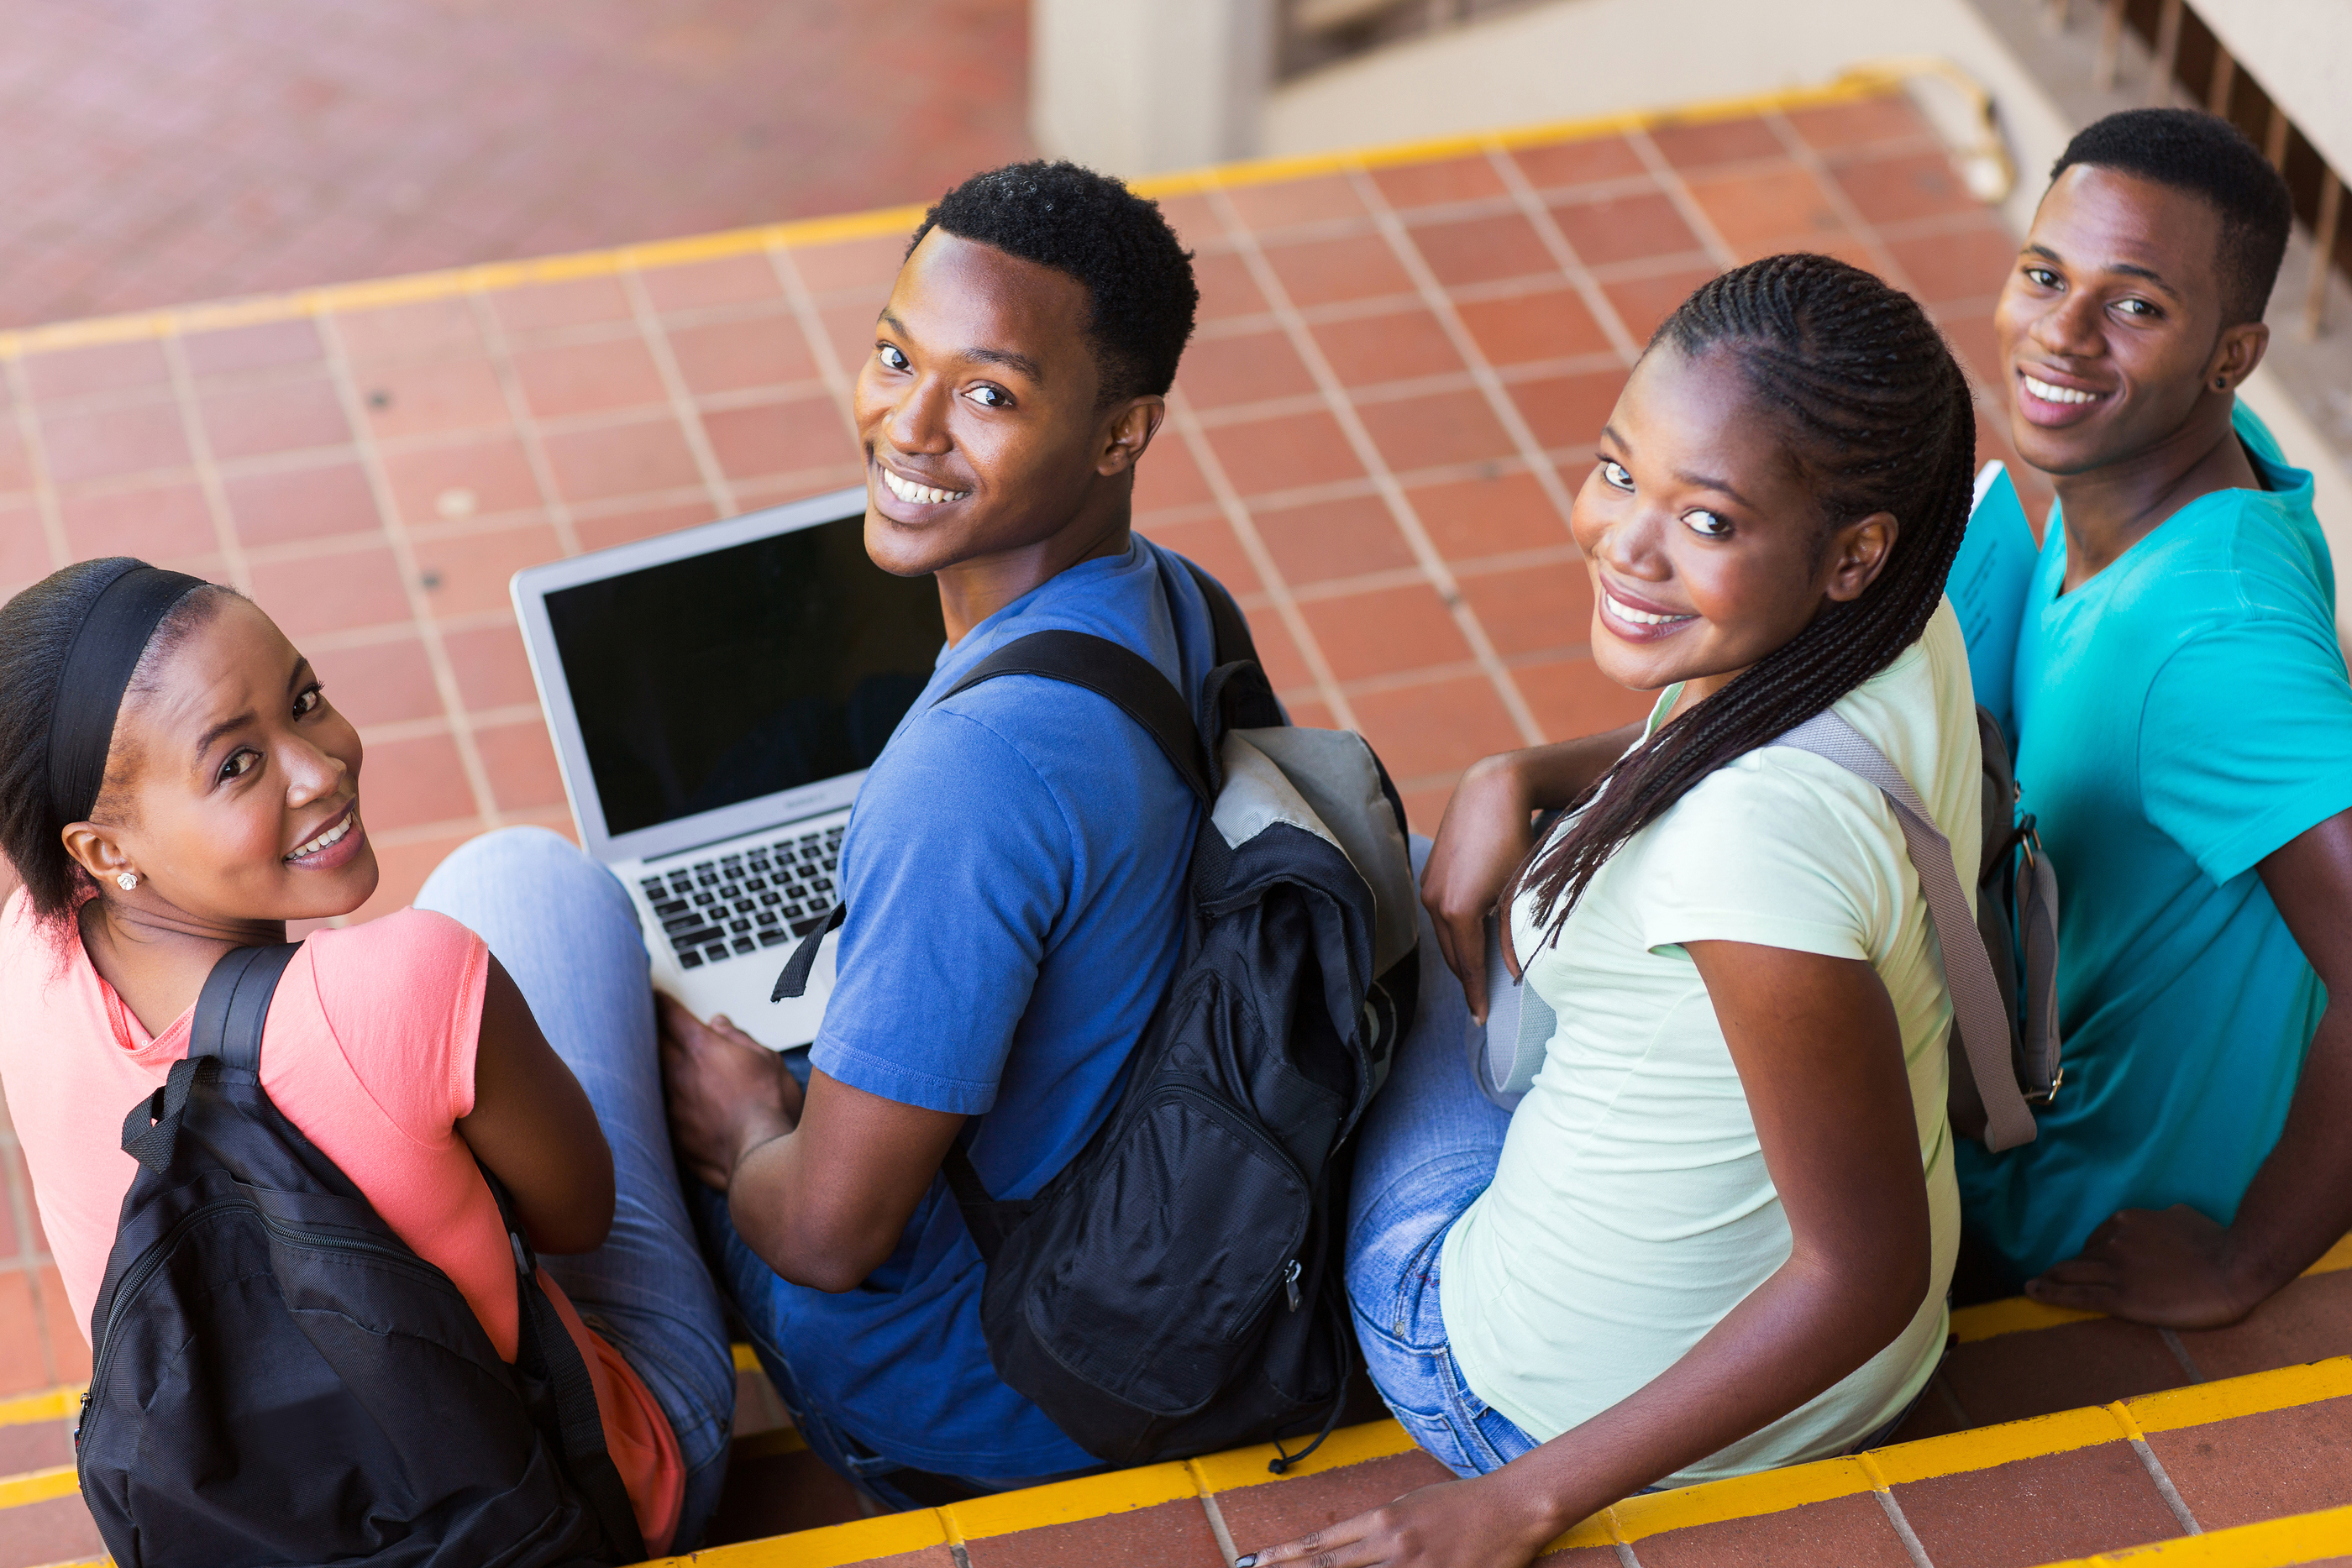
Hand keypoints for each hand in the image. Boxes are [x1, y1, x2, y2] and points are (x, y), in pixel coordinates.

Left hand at [656, 993, 801, 1189]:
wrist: (762, 1156)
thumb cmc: (771, 1106)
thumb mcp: (767, 1060)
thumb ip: (738, 1038)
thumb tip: (719, 1024)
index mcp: (703, 1049)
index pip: (671, 1016)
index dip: (660, 1002)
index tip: (653, 996)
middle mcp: (680, 1074)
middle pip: (651, 1043)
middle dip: (648, 1030)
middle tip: (646, 1023)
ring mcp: (673, 1105)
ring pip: (652, 1077)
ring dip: (653, 1066)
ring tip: (654, 1060)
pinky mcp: (673, 1133)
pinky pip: (661, 1108)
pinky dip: (664, 1099)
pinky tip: (669, 1101)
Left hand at [1237, 1473, 1560, 1567]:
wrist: (1513, 1507)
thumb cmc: (1463, 1504)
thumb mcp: (1412, 1503)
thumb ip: (1381, 1526)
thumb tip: (1350, 1544)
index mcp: (1384, 1520)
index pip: (1324, 1542)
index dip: (1287, 1555)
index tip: (1257, 1562)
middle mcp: (1393, 1545)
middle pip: (1330, 1567)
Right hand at [1422, 755, 1537, 1020]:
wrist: (1489, 792)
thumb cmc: (1513, 840)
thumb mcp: (1519, 891)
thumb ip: (1513, 935)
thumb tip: (1516, 972)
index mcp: (1457, 912)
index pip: (1466, 966)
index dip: (1475, 995)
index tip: (1482, 1020)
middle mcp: (1434, 902)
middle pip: (1451, 956)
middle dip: (1466, 980)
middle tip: (1481, 1003)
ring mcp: (1427, 887)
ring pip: (1444, 936)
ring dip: (1460, 954)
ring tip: (1477, 973)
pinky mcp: (1428, 875)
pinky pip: (1439, 916)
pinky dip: (1454, 932)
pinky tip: (1469, 936)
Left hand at [2025, 1205, 2257, 1328]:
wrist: (2233, 1268)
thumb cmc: (2216, 1242)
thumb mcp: (2183, 1215)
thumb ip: (2164, 1217)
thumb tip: (2163, 1217)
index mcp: (2127, 1219)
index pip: (2099, 1238)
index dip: (2093, 1253)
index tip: (2088, 1263)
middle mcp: (2114, 1240)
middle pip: (2081, 1256)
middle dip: (2068, 1267)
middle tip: (2052, 1277)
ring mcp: (2114, 1269)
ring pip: (2071, 1273)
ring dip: (2050, 1279)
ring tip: (2035, 1286)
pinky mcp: (2120, 1298)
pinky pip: (2076, 1295)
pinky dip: (2050, 1293)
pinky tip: (2033, 1293)